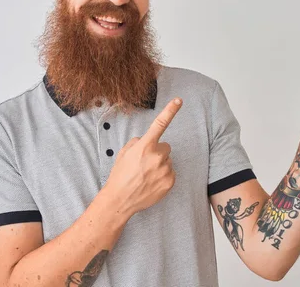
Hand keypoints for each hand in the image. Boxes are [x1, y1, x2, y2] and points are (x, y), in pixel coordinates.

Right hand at [104, 97, 182, 215]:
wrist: (120, 199)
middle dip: (157, 152)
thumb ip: (137, 142)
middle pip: (165, 147)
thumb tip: (145, 141)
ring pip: (167, 160)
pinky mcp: (170, 181)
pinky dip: (163, 176)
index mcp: (145, 145)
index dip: (170, 110)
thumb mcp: (124, 153)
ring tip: (146, 175)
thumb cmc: (120, 174)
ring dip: (160, 165)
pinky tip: (151, 182)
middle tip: (144, 163)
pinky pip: (170, 172)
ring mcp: (165, 169)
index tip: (178, 100)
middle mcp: (157, 155)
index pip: (160, 124)